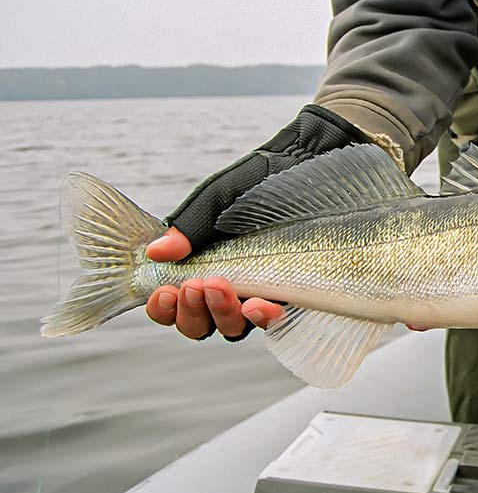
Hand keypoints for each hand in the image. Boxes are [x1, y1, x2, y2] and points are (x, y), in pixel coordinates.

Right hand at [144, 106, 368, 339]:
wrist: (305, 165)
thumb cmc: (258, 182)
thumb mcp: (217, 199)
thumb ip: (188, 226)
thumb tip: (156, 253)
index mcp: (203, 267)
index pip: (175, 304)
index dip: (164, 308)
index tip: (163, 291)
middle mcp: (230, 287)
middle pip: (201, 324)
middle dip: (191, 313)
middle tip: (192, 286)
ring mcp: (261, 293)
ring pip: (234, 328)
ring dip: (220, 314)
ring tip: (216, 286)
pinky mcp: (295, 293)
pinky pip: (276, 320)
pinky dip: (262, 317)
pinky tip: (255, 304)